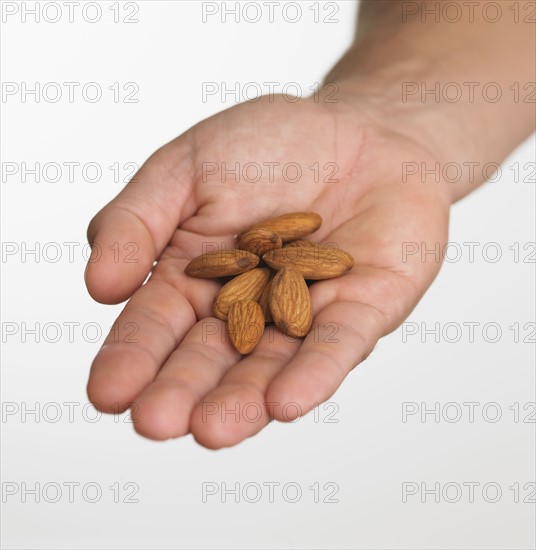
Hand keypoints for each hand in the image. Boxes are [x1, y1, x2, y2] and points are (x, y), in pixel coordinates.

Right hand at [85, 94, 450, 447]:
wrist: (362, 131)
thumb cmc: (270, 145)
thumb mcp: (186, 168)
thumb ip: (137, 221)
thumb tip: (98, 286)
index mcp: (196, 278)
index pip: (156, 324)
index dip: (132, 358)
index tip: (107, 393)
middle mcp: (247, 309)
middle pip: (211, 357)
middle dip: (183, 390)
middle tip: (156, 422)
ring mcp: (305, 315)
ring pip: (271, 366)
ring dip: (242, 400)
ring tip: (212, 429)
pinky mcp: (361, 311)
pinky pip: (337, 345)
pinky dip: (313, 371)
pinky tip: (285, 402)